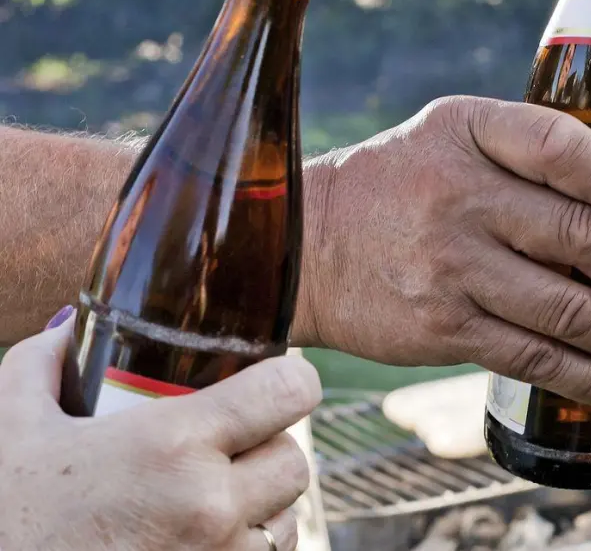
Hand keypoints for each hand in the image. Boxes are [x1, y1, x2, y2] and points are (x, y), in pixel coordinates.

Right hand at [0, 309, 318, 550]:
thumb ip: (41, 366)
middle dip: (265, 446)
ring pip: (288, 513)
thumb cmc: (10, 520)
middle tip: (223, 446)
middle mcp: (211, 503)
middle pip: (294, 456)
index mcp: (172, 444)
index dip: (289, 380)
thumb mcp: (13, 431)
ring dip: (261, 500)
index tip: (266, 382)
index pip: (291, 391)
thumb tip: (70, 330)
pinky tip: (202, 535)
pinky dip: (248, 544)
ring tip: (208, 494)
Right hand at [297, 96, 590, 408]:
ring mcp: (451, 268)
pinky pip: (532, 357)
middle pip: (576, 236)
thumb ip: (530, 148)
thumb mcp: (454, 133)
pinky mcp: (443, 329)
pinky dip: (589, 376)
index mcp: (468, 131)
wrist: (302, 246)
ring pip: (564, 307)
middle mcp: (459, 197)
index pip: (559, 147)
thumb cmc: (402, 183)